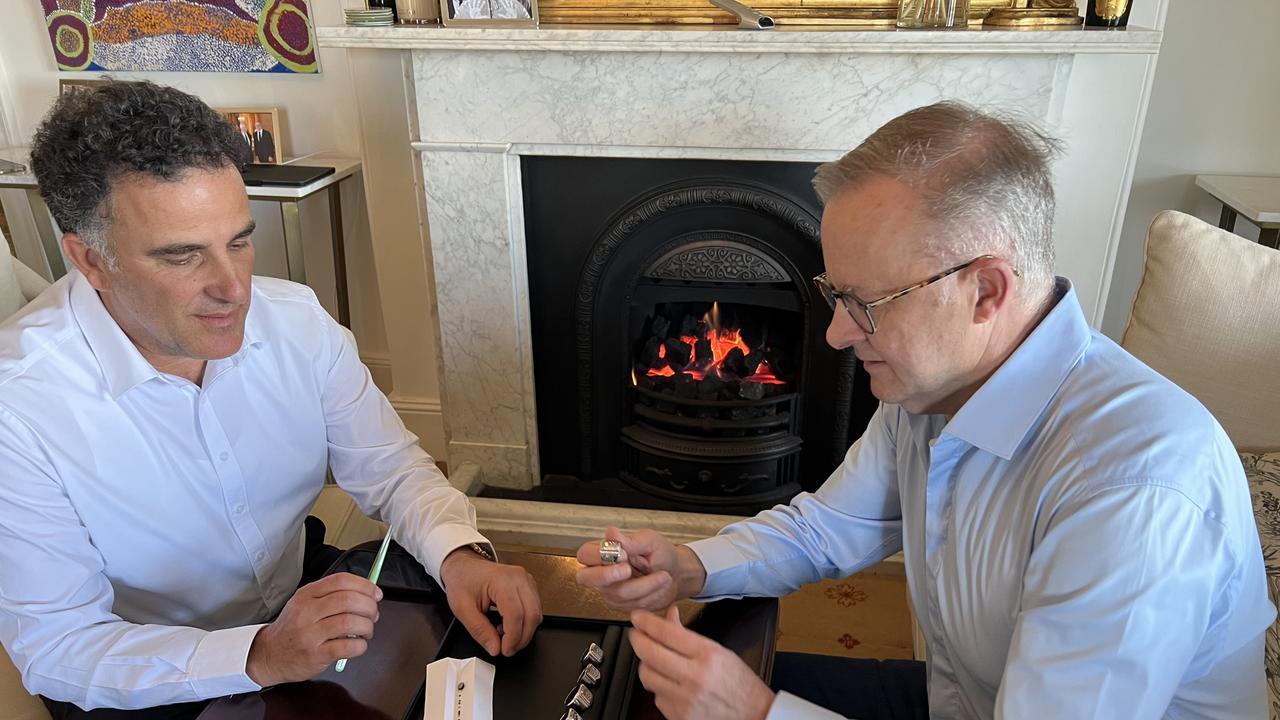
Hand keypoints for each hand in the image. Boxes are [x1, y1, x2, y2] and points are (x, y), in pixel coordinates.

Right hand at [246, 572, 381, 686]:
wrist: (269, 654)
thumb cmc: (292, 628)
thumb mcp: (305, 603)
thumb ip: (331, 595)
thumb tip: (366, 593)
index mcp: (307, 594)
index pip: (341, 580)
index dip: (365, 585)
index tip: (376, 593)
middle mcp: (308, 612)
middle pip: (349, 600)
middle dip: (370, 606)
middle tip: (373, 614)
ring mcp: (310, 634)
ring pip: (350, 622)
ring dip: (367, 626)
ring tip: (367, 631)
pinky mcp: (316, 654)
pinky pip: (347, 647)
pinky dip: (361, 645)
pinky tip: (358, 645)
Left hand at [439, 547, 542, 656]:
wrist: (464, 566)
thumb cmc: (462, 581)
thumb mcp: (462, 609)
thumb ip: (479, 630)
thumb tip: (495, 648)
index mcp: (501, 580)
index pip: (516, 614)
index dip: (513, 637)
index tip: (504, 650)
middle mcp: (519, 577)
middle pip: (532, 614)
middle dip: (522, 638)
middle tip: (507, 649)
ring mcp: (526, 580)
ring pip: (536, 613)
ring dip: (524, 631)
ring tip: (505, 635)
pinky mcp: (529, 585)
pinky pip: (535, 608)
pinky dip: (525, 622)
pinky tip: (509, 624)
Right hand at [575, 527, 706, 611]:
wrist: (675, 573)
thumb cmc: (660, 554)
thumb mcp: (649, 541)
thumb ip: (630, 540)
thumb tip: (611, 533)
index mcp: (604, 552)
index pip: (585, 554)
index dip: (599, 555)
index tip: (622, 554)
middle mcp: (601, 572)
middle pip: (586, 578)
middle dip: (607, 575)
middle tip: (628, 570)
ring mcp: (609, 591)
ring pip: (618, 593)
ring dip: (646, 584)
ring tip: (663, 575)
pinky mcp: (621, 605)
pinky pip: (632, 604)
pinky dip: (651, 594)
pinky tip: (659, 586)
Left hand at [629, 606, 774, 719]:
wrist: (754, 716)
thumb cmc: (741, 685)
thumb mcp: (720, 652)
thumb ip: (689, 635)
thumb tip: (669, 617)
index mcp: (708, 655)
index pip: (667, 633)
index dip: (646, 622)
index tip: (638, 617)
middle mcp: (695, 677)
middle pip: (649, 653)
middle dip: (637, 639)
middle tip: (635, 633)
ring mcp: (684, 699)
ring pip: (647, 675)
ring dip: (646, 664)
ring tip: (654, 659)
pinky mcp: (678, 716)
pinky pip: (656, 696)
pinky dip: (658, 687)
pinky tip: (669, 683)